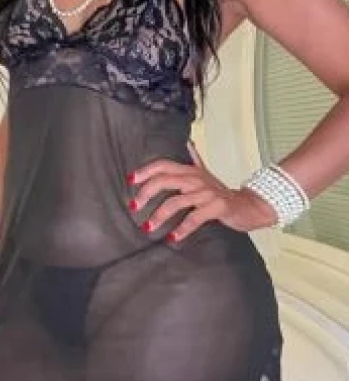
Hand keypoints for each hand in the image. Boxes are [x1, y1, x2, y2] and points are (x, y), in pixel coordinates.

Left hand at [127, 140, 277, 241]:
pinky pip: (195, 218)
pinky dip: (182, 229)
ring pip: (176, 202)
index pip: (163, 165)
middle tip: (135, 207)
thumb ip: (194, 160)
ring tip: (149, 227)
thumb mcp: (206, 175)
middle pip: (164, 180)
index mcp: (190, 171)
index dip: (145, 171)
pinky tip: (173, 238)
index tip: (130, 180)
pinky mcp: (217, 207)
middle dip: (146, 193)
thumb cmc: (222, 193)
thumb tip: (188, 143)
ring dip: (159, 216)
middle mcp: (196, 179)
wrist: (249, 205)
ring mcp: (207, 193)